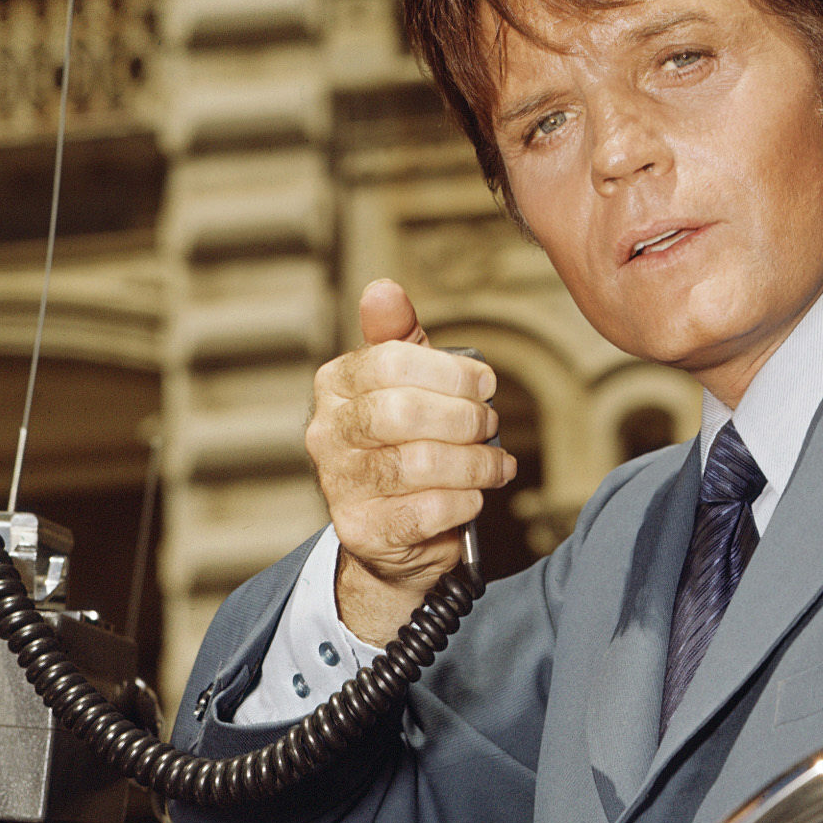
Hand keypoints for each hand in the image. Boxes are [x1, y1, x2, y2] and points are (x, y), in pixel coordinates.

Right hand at [305, 279, 516, 643]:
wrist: (393, 533)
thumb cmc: (404, 445)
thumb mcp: (404, 384)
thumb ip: (399, 338)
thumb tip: (383, 289)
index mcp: (335, 385)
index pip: (392, 361)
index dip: (452, 372)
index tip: (486, 385)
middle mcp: (326, 433)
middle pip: (403, 411)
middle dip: (464, 418)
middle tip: (490, 426)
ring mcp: (339, 485)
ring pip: (419, 463)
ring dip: (475, 464)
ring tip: (496, 465)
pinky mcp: (362, 530)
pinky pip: (425, 511)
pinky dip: (463, 502)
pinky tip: (473, 497)